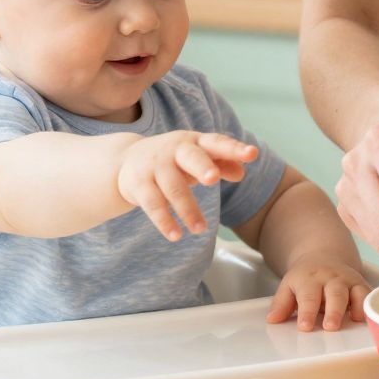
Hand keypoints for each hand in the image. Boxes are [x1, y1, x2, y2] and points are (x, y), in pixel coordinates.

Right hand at [116, 131, 257, 241]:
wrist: (126, 159)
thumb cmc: (174, 160)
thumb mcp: (198, 158)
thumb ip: (221, 164)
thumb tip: (242, 172)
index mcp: (193, 142)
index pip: (216, 142)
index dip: (234, 149)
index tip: (253, 154)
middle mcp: (174, 150)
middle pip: (190, 157)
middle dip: (202, 167)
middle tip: (213, 178)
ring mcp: (154, 166)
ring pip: (173, 188)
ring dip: (188, 209)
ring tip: (201, 229)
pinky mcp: (138, 184)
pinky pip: (153, 204)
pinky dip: (164, 221)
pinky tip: (176, 236)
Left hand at [269, 261, 371, 331]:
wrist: (323, 255)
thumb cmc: (305, 278)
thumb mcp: (288, 286)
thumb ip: (281, 304)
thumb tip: (273, 320)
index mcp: (309, 279)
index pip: (308, 296)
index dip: (307, 312)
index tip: (305, 326)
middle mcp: (331, 278)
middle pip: (334, 294)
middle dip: (334, 310)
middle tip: (331, 326)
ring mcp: (348, 280)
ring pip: (356, 292)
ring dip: (357, 307)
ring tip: (355, 321)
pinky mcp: (362, 284)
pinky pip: (369, 293)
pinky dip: (371, 304)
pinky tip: (370, 317)